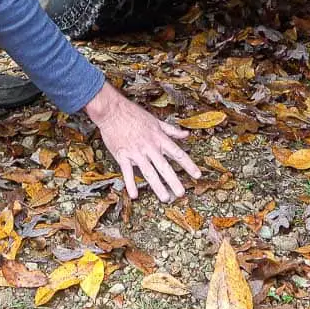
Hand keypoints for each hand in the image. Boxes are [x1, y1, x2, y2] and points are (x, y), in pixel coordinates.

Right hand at [84, 82, 201, 202]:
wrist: (112, 111)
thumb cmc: (133, 114)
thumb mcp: (155, 121)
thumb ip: (171, 130)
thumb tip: (186, 134)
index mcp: (159, 138)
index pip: (178, 153)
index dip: (189, 165)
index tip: (197, 175)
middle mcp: (150, 147)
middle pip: (164, 167)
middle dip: (174, 181)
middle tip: (181, 194)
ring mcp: (136, 152)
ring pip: (149, 172)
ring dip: (157, 186)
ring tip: (165, 198)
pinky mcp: (122, 155)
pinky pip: (127, 172)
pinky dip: (131, 184)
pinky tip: (134, 195)